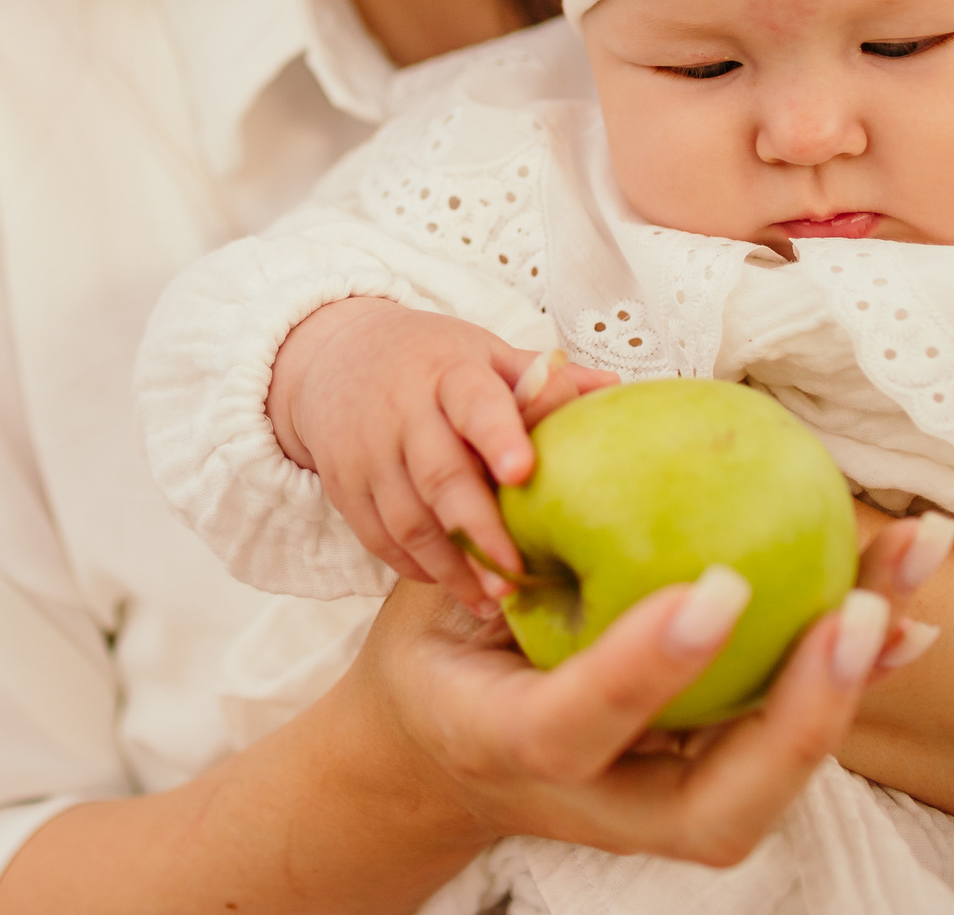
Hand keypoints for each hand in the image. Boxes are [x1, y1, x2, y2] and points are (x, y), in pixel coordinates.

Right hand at [269, 298, 616, 607]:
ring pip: (407, 518)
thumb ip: (544, 380)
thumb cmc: (433, 361)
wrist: (337, 357)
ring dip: (450, 564)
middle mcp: (403, 409)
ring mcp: (369, 451)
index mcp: (449, 370)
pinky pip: (379, 538)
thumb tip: (617, 389)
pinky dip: (416, 568)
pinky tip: (455, 586)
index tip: (523, 473)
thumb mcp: (486, 353)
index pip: (474, 402)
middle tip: (517, 576)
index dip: (497, 436)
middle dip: (479, 529)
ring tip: (493, 600)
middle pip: (439, 474)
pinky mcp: (344, 486)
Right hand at [350, 535, 938, 864]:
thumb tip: (541, 370)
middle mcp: (601, 800)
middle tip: (854, 621)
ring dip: (851, 690)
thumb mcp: (434, 579)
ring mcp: (663, 804)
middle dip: (797, 722)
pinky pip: (788, 738)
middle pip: (717, 808)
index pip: (580, 722)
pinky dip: (851, 680)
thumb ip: (485, 488)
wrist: (446, 757)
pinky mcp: (711, 781)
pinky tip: (907, 612)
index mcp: (513, 746)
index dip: (645, 664)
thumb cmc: (442, 652)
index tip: (717, 588)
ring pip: (774, 779)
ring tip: (906, 595)